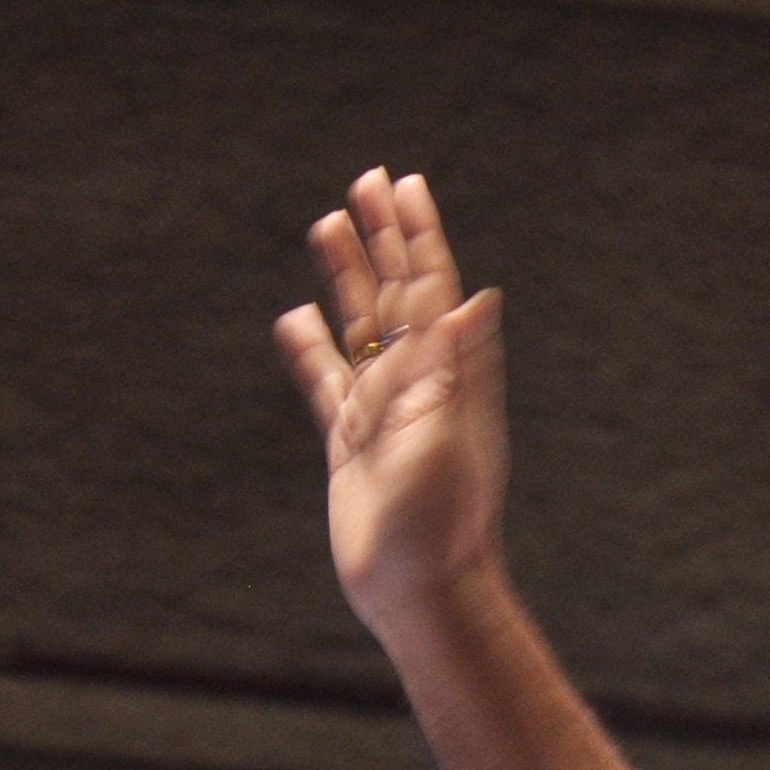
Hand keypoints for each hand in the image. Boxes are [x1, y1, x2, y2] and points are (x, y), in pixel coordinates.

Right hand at [277, 168, 512, 635]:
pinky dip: (310, 349)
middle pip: (397, 294)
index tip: (406, 184)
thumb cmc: (441, 521)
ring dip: (344, 277)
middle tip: (367, 179)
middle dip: (383, 237)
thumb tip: (475, 298)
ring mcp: (383, 411)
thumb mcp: (447, 437)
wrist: (420, 590)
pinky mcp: (351, 443)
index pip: (433, 289)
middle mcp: (420, 386)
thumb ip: (454, 366)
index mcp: (449, 378)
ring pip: (359, 327)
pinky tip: (295, 317)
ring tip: (328, 225)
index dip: (420, 236)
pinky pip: (326, 382)